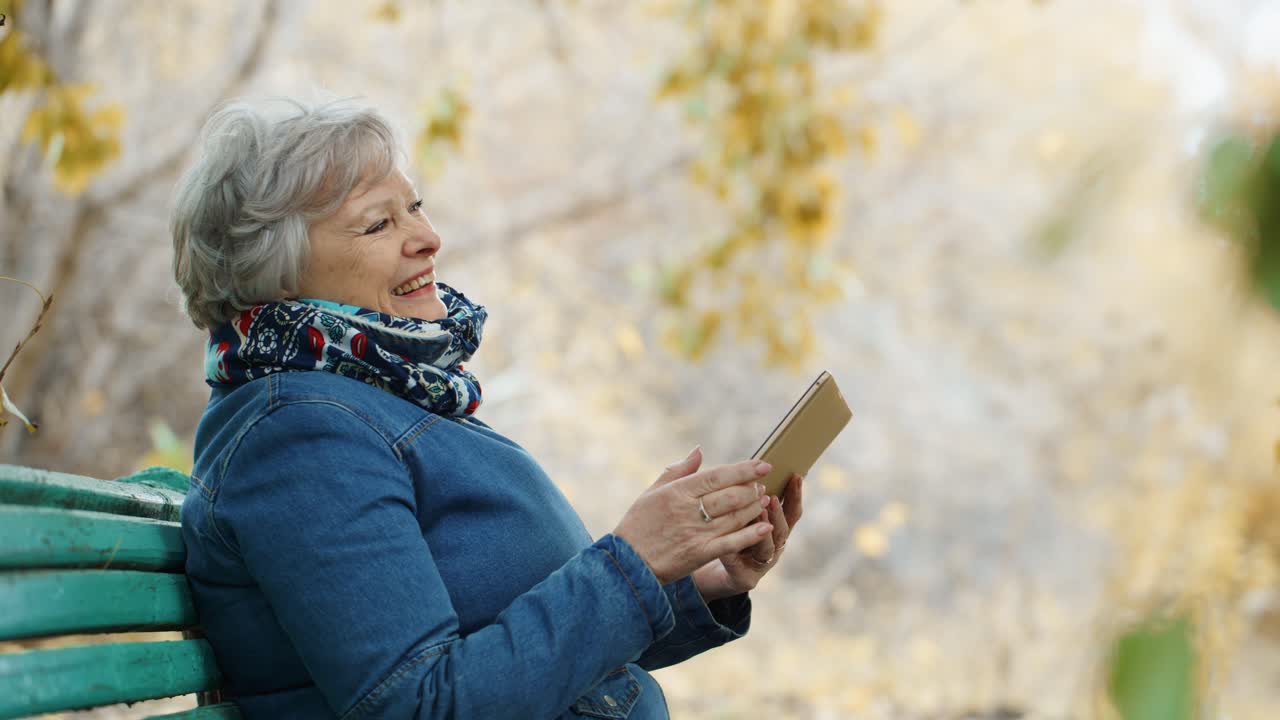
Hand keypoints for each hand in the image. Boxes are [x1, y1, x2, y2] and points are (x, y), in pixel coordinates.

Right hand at [612, 446, 775, 585]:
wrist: (627, 564)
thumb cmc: (638, 524)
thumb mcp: (652, 492)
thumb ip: (677, 471)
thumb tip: (699, 450)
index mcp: (677, 492)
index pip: (717, 476)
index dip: (743, 469)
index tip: (763, 464)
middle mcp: (688, 511)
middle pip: (730, 495)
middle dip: (751, 488)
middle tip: (761, 484)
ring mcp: (696, 533)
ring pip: (734, 517)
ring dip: (754, 507)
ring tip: (765, 500)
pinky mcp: (700, 554)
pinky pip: (731, 542)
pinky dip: (751, 534)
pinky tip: (766, 527)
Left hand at [694, 472, 802, 598]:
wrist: (706, 566)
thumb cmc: (725, 532)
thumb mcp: (736, 510)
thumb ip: (746, 493)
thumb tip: (753, 465)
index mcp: (775, 527)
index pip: (791, 509)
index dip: (795, 494)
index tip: (796, 475)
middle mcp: (773, 545)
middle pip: (784, 528)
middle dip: (779, 512)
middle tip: (772, 497)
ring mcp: (762, 563)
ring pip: (767, 547)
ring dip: (764, 531)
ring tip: (757, 516)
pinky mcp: (746, 578)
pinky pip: (744, 566)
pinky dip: (737, 553)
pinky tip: (730, 542)